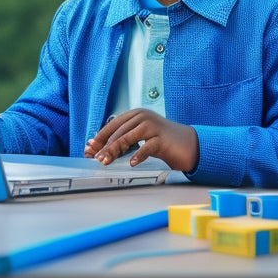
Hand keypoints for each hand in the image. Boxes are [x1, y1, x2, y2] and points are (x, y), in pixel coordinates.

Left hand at [84, 109, 198, 172]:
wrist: (188, 144)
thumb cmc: (162, 141)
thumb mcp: (141, 137)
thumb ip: (123, 139)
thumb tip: (98, 147)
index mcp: (136, 114)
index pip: (113, 125)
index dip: (100, 137)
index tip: (89, 149)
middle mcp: (143, 117)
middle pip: (120, 131)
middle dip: (105, 145)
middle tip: (96, 158)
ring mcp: (153, 126)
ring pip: (130, 137)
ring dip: (116, 150)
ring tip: (106, 161)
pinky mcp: (163, 138)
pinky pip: (148, 146)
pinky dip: (139, 155)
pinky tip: (132, 163)